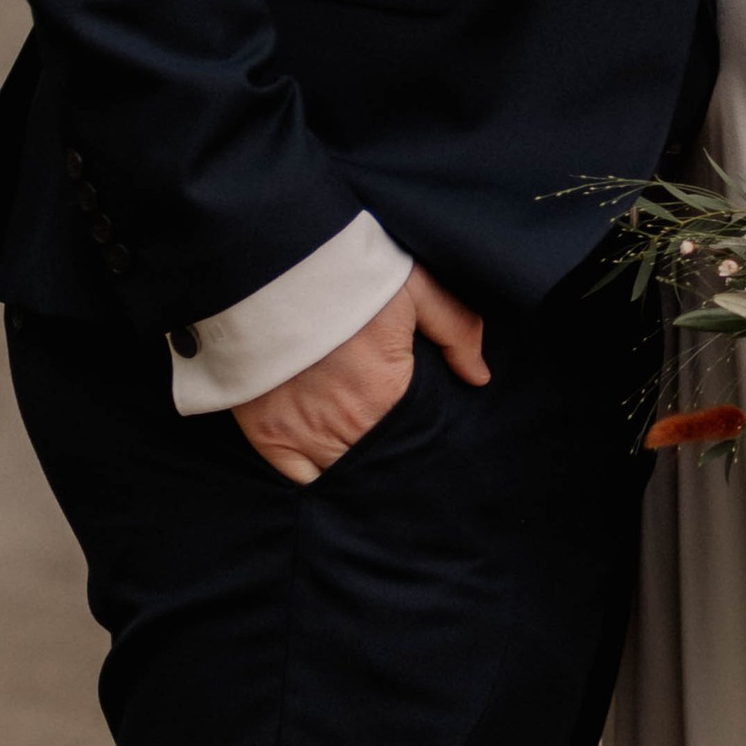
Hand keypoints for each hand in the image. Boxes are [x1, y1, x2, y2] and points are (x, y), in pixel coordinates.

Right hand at [232, 265, 488, 486]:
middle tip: (399, 457)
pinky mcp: (266, 433)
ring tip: (369, 466)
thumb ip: (455, 329)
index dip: (420, 446)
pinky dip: (314, 480)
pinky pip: (298, 480)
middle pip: (377, 467)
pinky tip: (329, 473)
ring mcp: (302, 434)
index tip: (424, 442)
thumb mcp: (414, 286)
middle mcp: (345, 426)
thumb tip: (479, 376)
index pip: (412, 444)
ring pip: (340, 477)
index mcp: (384, 396)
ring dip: (356, 471)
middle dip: (391, 464)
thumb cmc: (346, 273)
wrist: (271, 264)